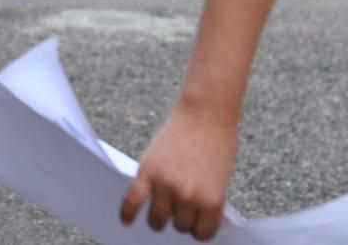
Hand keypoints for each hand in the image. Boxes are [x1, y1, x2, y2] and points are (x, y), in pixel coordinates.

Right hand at [119, 101, 237, 240]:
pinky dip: (127, 212)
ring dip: (159, 217)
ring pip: (158, 219)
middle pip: (179, 226)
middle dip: (181, 217)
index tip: (197, 223)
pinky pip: (132, 200)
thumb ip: (209, 204)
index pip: (201, 234)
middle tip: (182, 205)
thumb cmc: (217, 143)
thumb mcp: (221, 180)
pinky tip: (126, 221)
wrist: (205, 113)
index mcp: (212, 201)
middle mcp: (188, 197)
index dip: (199, 228)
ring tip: (161, 208)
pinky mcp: (147, 171)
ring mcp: (166, 184)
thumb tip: (199, 225)